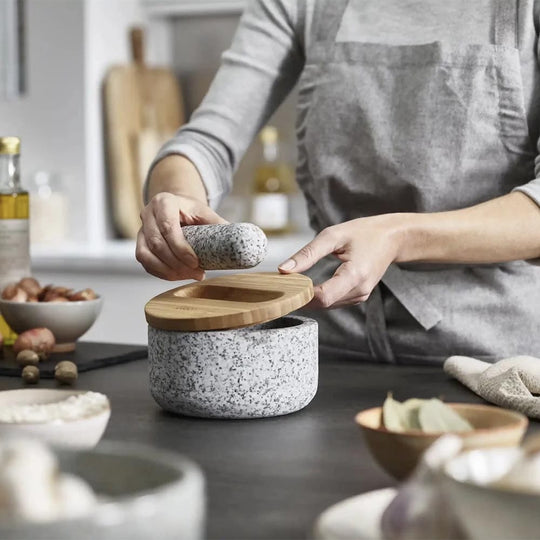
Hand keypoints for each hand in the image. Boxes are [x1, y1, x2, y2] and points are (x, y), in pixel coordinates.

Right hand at [136, 192, 226, 280]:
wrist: (176, 208)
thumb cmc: (191, 210)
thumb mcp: (205, 212)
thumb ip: (219, 223)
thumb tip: (242, 238)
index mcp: (164, 202)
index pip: (167, 226)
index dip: (180, 247)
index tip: (195, 262)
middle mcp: (147, 214)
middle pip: (157, 243)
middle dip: (177, 263)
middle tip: (197, 273)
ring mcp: (140, 230)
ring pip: (146, 255)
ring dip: (168, 271)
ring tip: (189, 276)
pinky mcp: (139, 244)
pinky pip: (145, 263)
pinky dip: (161, 273)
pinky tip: (177, 276)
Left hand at [278, 216, 400, 307]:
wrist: (392, 238)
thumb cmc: (364, 233)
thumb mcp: (333, 236)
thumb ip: (307, 254)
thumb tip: (283, 269)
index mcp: (355, 275)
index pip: (323, 297)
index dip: (302, 294)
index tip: (286, 284)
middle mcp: (359, 291)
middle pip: (322, 304)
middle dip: (302, 295)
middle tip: (284, 282)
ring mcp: (360, 296)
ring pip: (326, 305)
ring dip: (310, 296)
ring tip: (296, 281)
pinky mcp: (358, 297)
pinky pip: (333, 301)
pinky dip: (320, 295)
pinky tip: (310, 284)